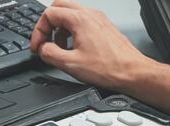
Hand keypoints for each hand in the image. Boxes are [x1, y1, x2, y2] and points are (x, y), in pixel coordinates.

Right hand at [31, 0, 151, 88]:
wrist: (132, 73)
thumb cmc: (109, 68)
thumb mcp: (70, 64)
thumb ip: (50, 54)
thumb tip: (43, 48)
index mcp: (80, 20)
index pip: (49, 14)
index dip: (38, 31)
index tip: (38, 47)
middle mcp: (90, 15)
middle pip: (59, 7)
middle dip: (48, 25)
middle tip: (45, 41)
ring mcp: (98, 20)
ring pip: (71, 14)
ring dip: (60, 29)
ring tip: (60, 48)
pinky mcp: (103, 28)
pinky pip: (82, 22)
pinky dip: (72, 32)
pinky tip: (74, 49)